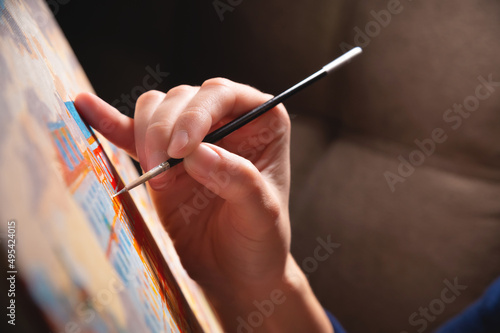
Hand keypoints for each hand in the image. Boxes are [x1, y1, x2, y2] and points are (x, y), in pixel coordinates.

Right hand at [75, 78, 331, 331]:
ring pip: (157, 109)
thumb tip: (196, 151)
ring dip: (145, 134)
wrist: (236, 272)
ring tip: (155, 174)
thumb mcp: (261, 212)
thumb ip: (236, 178)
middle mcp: (226, 121)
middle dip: (165, 130)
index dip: (196, 114)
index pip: (222, 94)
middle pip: (183, 98)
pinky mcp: (163, 159)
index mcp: (261, 122)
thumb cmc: (260, 240)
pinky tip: (85, 106)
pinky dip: (110, 122)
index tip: (181, 151)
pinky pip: (132, 134)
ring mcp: (192, 137)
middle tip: (162, 171)